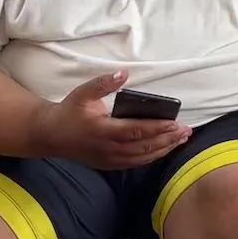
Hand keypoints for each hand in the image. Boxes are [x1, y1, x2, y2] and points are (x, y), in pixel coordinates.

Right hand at [34, 70, 190, 170]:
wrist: (50, 135)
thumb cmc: (69, 111)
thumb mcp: (83, 93)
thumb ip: (104, 83)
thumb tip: (124, 73)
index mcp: (103, 130)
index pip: (136, 131)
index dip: (157, 128)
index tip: (175, 123)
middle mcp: (108, 148)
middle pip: (144, 146)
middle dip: (168, 139)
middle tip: (187, 131)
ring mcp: (109, 159)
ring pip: (142, 157)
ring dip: (164, 148)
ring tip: (182, 139)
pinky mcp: (109, 165)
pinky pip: (135, 163)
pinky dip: (153, 156)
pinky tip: (165, 149)